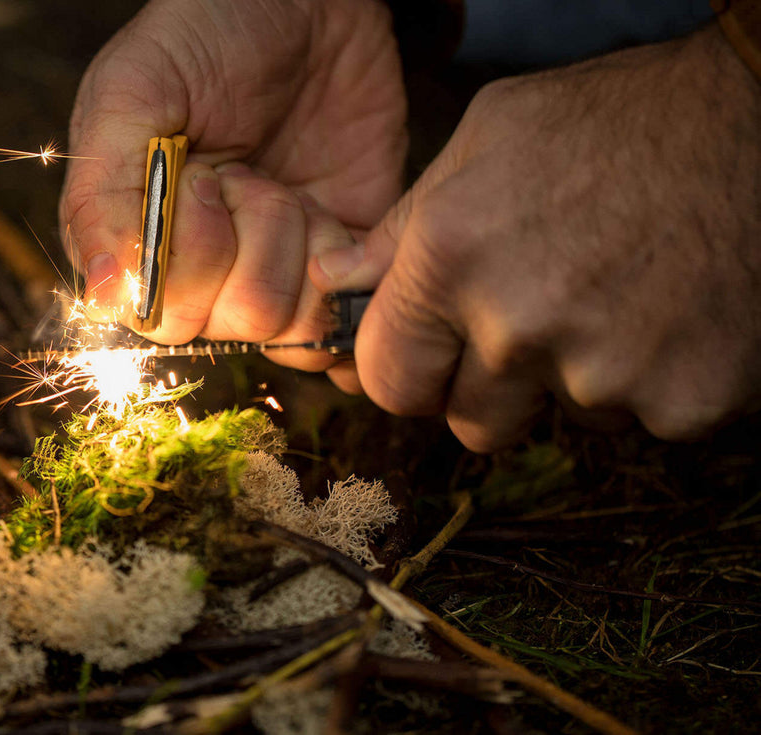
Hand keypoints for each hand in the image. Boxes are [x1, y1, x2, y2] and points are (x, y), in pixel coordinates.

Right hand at [58, 0, 406, 369]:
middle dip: (244, 243)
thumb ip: (103, 195)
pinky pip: (340, 317)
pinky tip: (329, 216)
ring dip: (292, 243)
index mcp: (136, 242)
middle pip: (225, 323)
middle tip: (244, 175)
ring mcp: (269, 270)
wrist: (309, 1)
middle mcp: (200, 272)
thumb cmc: (207, 35)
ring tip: (284, 187)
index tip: (200, 178)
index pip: (159, 314)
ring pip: (283, 323)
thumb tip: (104, 295)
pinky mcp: (335, 265)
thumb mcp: (132, 93)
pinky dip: (344, 269)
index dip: (189, 255)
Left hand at [312, 25, 760, 449]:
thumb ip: (401, 229)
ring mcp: (604, 374)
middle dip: (491, 388)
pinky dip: (652, 381)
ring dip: (576, 380)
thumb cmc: (615, 121)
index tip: (431, 358)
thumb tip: (336, 285)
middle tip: (537, 322)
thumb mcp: (486, 141)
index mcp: (450, 260)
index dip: (409, 372)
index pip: (389, 381)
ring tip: (614, 295)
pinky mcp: (683, 402)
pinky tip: (668, 312)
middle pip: (470, 424)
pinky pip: (641, 421)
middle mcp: (515, 329)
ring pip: (561, 421)